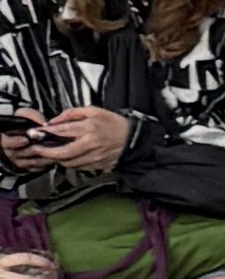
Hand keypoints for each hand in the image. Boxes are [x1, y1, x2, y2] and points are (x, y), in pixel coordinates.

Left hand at [4, 105, 125, 178]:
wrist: (132, 138)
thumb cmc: (113, 123)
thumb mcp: (93, 111)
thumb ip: (72, 114)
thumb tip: (54, 121)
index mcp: (89, 127)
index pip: (63, 131)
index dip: (48, 132)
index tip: (38, 132)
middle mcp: (91, 144)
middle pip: (63, 152)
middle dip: (47, 153)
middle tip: (38, 150)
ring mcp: (94, 156)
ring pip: (69, 162)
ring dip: (58, 159)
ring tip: (51, 154)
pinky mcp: (98, 165)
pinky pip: (78, 167)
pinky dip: (69, 164)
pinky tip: (66, 159)